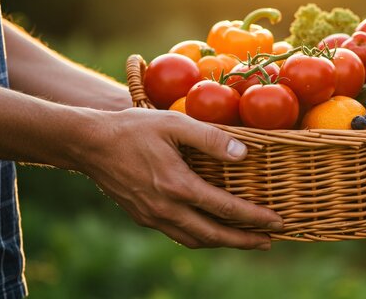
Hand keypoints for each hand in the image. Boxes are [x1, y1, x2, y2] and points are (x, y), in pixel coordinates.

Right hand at [77, 108, 281, 249]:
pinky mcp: (142, 216)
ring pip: (195, 240)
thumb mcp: (174, 124)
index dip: (255, 218)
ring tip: (246, 240)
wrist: (88, 143)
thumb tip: (244, 153)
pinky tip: (210, 230)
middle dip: (245, 240)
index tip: (277, 222)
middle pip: (214, 235)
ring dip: (223, 243)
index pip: (226, 209)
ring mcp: (153, 216)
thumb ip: (211, 138)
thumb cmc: (133, 128)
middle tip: (270, 241)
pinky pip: (178, 235)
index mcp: (177, 186)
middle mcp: (166, 209)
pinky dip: (200, 237)